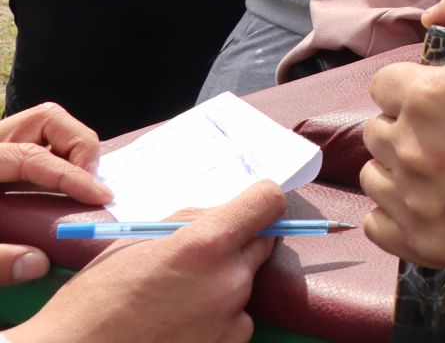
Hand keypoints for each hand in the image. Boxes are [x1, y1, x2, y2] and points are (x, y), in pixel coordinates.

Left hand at [0, 103, 111, 284]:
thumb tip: (38, 264)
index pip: (32, 157)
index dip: (71, 176)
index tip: (100, 196)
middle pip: (45, 120)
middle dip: (77, 146)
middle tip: (87, 185)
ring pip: (44, 125)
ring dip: (69, 148)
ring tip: (77, 183)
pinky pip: (36, 141)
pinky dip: (56, 156)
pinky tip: (57, 188)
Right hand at [10, 179, 282, 342]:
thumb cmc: (93, 302)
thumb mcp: (134, 243)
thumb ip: (187, 223)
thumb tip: (222, 213)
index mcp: (206, 244)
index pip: (267, 203)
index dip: (261, 200)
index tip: (252, 206)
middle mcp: (229, 281)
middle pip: (259, 245)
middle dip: (235, 246)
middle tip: (196, 261)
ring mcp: (233, 320)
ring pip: (244, 286)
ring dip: (221, 288)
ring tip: (173, 304)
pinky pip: (235, 322)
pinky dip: (215, 322)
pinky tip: (177, 328)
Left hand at [362, 0, 444, 269]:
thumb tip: (430, 18)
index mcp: (426, 97)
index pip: (382, 85)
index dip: (411, 86)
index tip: (442, 98)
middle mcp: (410, 148)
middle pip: (375, 130)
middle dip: (404, 125)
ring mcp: (414, 199)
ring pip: (373, 175)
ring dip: (396, 167)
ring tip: (439, 166)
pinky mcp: (422, 240)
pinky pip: (377, 224)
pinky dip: (393, 212)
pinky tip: (426, 200)